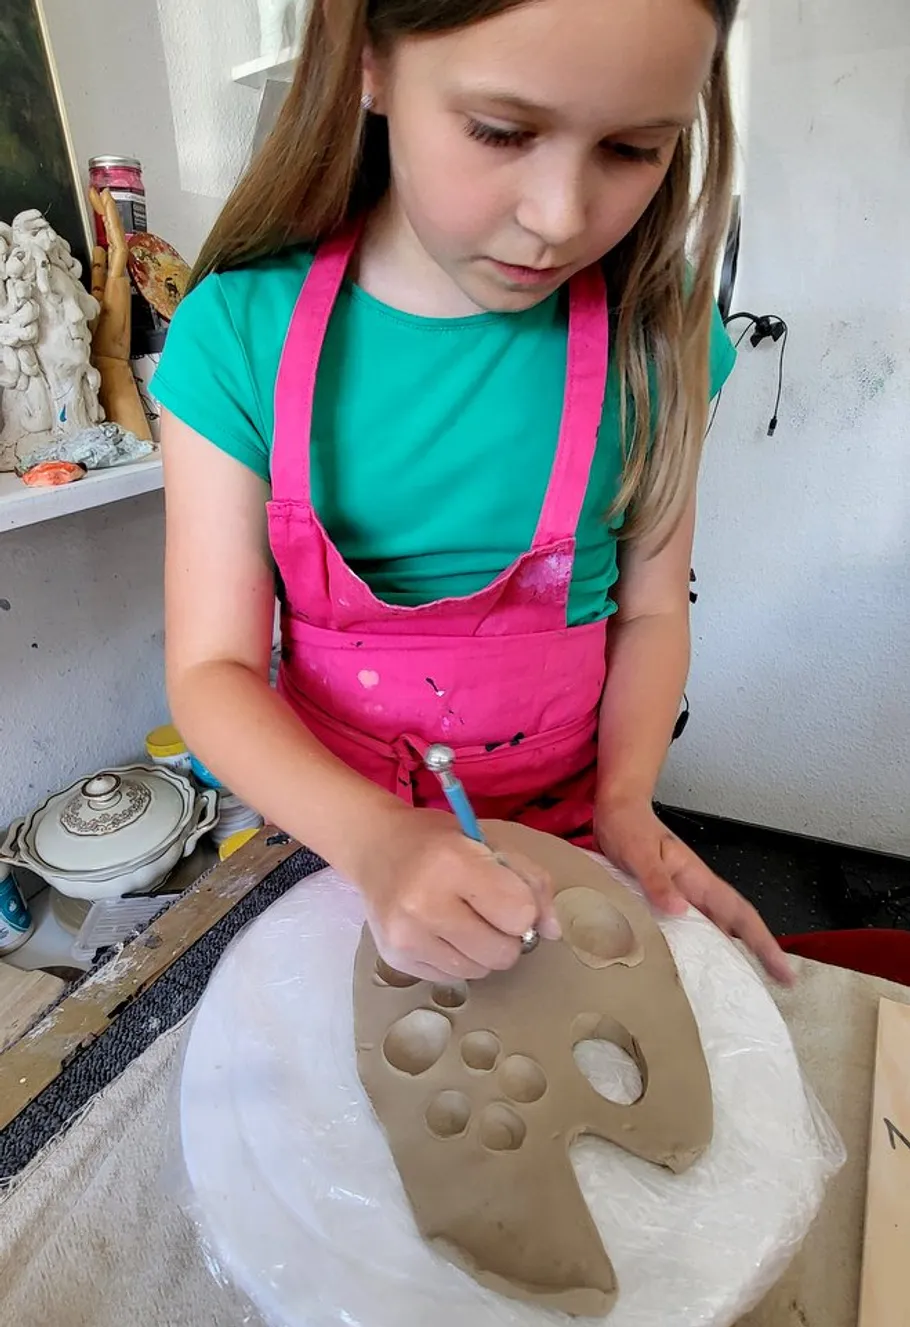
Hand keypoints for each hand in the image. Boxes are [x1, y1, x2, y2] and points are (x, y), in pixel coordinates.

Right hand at [354, 806, 560, 981]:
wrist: (375, 847)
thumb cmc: (438, 842)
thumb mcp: (490, 843)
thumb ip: (531, 882)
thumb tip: (553, 932)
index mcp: (453, 863)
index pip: (518, 913)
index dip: (523, 908)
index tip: (509, 896)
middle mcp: (425, 903)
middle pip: (501, 953)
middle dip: (505, 937)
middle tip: (489, 913)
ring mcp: (406, 935)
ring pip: (478, 972)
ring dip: (481, 952)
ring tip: (463, 921)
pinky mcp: (395, 958)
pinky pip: (450, 978)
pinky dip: (455, 959)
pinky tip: (440, 931)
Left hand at [595, 798, 793, 983]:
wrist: (616, 810)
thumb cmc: (629, 827)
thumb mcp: (640, 853)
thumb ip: (657, 881)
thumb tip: (681, 911)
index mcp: (697, 878)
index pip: (740, 913)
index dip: (763, 942)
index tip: (784, 970)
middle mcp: (696, 890)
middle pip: (733, 927)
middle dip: (755, 956)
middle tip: (768, 991)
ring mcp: (682, 896)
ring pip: (712, 930)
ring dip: (724, 957)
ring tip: (731, 989)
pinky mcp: (665, 900)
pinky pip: (687, 929)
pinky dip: (694, 949)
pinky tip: (688, 969)